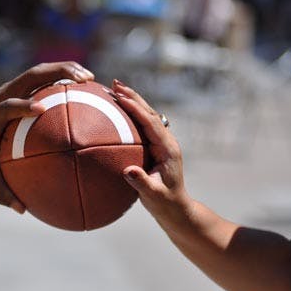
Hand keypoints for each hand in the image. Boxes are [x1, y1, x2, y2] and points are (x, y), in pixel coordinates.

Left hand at [0, 62, 93, 212]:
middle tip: (84, 79)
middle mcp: (1, 96)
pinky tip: (83, 88)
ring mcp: (10, 88)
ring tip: (90, 78)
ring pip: (38, 72)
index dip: (21, 105)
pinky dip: (61, 78)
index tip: (40, 108)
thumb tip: (22, 209)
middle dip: (58, 72)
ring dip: (64, 70)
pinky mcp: (17, 88)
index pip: (6, 106)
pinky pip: (41, 79)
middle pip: (30, 75)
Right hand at [112, 80, 191, 218]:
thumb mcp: (153, 195)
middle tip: (115, 83)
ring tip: (114, 89)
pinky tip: (115, 111)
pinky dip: (130, 114)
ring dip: (131, 101)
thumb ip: (142, 183)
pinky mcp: (155, 146)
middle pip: (149, 112)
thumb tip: (128, 171)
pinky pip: (141, 126)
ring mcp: (161, 142)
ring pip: (146, 116)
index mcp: (167, 148)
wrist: (175, 207)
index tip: (120, 97)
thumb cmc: (164, 203)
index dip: (136, 108)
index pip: (150, 122)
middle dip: (132, 96)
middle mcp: (166, 141)